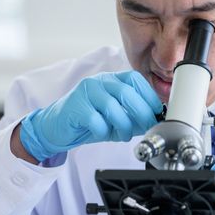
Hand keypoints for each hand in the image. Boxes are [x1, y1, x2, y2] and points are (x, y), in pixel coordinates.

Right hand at [20, 71, 161, 161]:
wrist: (57, 128)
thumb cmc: (88, 121)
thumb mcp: (115, 118)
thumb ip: (134, 117)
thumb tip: (155, 122)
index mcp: (110, 80)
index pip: (135, 79)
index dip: (149, 96)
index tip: (157, 112)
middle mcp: (99, 81)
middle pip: (126, 92)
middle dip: (141, 112)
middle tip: (148, 127)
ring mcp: (85, 92)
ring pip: (112, 106)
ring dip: (123, 125)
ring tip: (124, 135)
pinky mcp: (75, 106)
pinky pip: (95, 120)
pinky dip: (103, 130)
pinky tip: (103, 134)